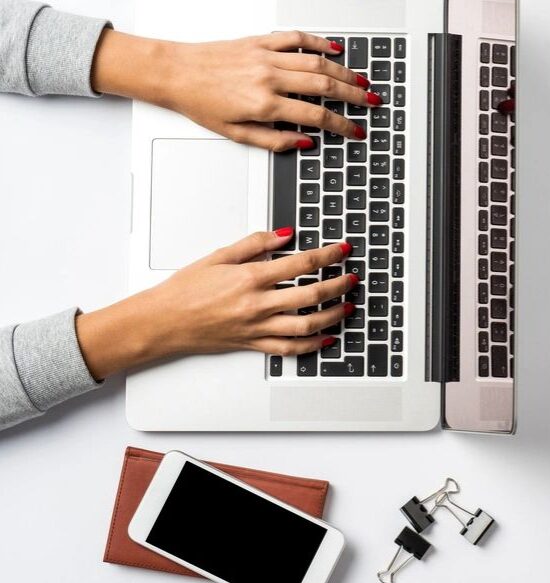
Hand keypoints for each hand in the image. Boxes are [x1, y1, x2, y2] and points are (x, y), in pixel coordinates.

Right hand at [76, 229, 356, 379]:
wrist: (162, 321)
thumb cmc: (185, 289)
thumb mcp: (218, 256)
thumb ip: (254, 244)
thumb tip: (284, 234)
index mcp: (250, 278)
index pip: (300, 265)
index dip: (327, 256)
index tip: (343, 249)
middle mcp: (257, 305)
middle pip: (310, 295)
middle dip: (337, 285)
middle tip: (353, 278)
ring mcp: (256, 327)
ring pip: (305, 326)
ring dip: (332, 316)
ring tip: (347, 307)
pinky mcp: (252, 344)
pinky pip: (288, 348)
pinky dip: (311, 346)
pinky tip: (326, 339)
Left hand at [93, 29, 380, 150]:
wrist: (174, 72)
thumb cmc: (199, 103)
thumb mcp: (235, 134)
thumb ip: (273, 140)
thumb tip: (304, 142)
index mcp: (264, 105)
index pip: (316, 116)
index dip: (342, 125)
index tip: (355, 130)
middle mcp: (269, 78)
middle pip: (325, 86)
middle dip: (354, 95)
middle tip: (372, 101)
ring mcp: (266, 57)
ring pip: (317, 62)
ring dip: (344, 71)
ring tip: (362, 80)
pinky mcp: (260, 41)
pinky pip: (296, 39)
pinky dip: (319, 42)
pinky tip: (334, 49)